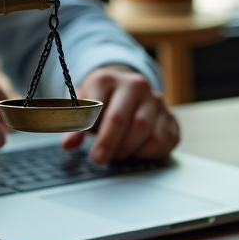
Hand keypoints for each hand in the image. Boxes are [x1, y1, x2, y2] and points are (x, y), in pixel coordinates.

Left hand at [61, 65, 178, 163]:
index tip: (95, 156)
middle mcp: (137, 86)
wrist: (121, 90)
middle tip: (104, 159)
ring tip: (118, 153)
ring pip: (151, 132)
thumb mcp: (81, 107)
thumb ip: (75, 123)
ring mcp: (156, 100)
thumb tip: (69, 144)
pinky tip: (136, 151)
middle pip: (136, 122)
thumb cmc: (98, 102)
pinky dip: (150, 152)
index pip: (110, 112)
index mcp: (110, 80)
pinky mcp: (169, 116)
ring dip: (133, 149)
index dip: (104, 138)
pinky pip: (166, 140)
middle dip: (119, 145)